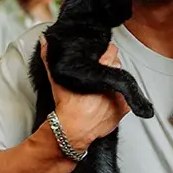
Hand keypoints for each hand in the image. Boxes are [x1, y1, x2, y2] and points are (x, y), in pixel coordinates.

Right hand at [40, 36, 129, 150]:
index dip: (109, 50)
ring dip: (116, 80)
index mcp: (97, 75)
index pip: (111, 54)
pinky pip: (127, 96)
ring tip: (106, 84)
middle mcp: (110, 85)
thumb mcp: (56, 80)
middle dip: (112, 65)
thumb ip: (49, 58)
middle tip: (103, 69)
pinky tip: (111, 95)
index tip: (107, 50)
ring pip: (123, 80)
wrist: (72, 131)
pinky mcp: (123, 110)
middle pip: (118, 66)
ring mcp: (118, 97)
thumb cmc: (65, 107)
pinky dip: (121, 95)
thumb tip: (45, 41)